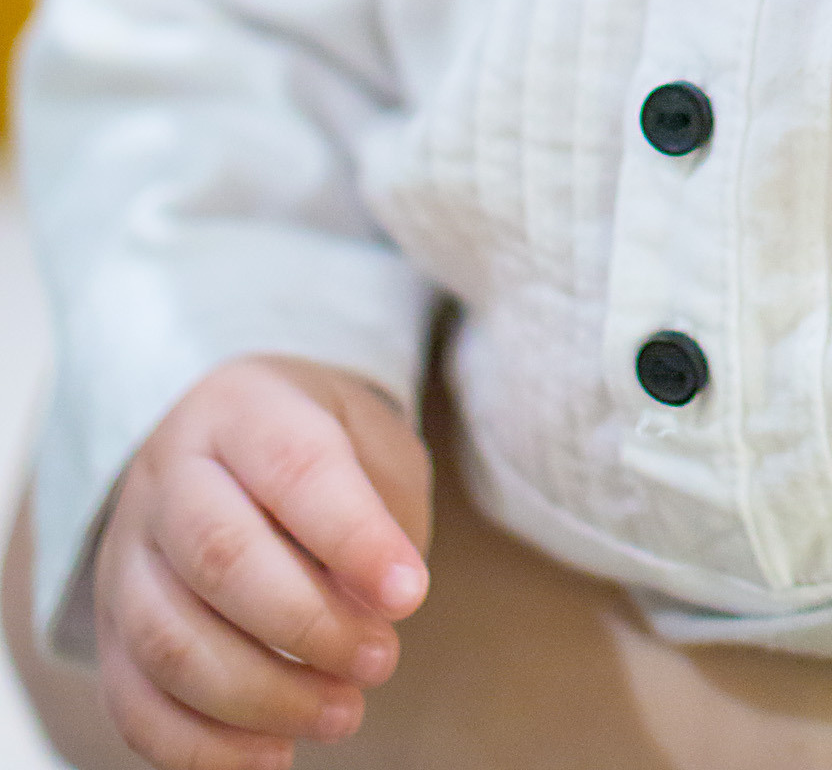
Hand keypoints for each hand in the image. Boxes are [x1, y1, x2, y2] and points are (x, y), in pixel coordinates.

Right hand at [94, 357, 431, 769]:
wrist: (230, 444)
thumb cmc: (321, 452)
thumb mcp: (369, 442)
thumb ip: (381, 511)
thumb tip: (377, 608)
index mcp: (244, 408)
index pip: (294, 467)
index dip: (353, 538)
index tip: (410, 596)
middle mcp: (169, 475)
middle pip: (220, 556)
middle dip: (309, 626)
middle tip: (380, 661)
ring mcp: (126, 555)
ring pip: (170, 641)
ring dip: (263, 697)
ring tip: (343, 714)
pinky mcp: (109, 631)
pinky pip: (136, 704)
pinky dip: (204, 748)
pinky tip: (274, 754)